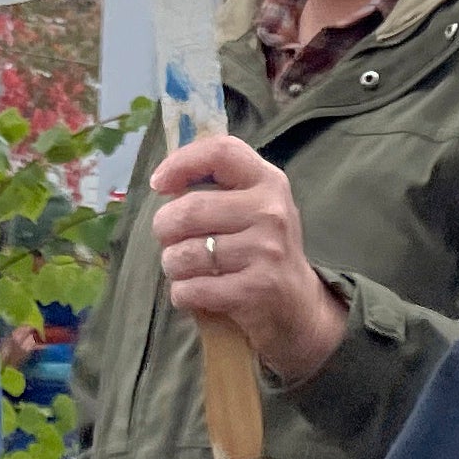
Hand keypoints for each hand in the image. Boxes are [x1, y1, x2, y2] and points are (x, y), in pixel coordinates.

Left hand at [146, 134, 345, 384]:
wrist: (300, 307)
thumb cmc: (262, 250)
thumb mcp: (254, 208)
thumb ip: (219, 188)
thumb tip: (165, 181)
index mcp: (269, 182)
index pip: (221, 152)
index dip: (182, 162)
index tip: (159, 184)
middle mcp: (271, 211)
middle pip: (190, 209)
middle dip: (164, 228)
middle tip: (169, 240)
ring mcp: (266, 251)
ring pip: (184, 253)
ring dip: (172, 265)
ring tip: (183, 269)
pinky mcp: (256, 290)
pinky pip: (192, 288)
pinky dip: (181, 293)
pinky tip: (193, 292)